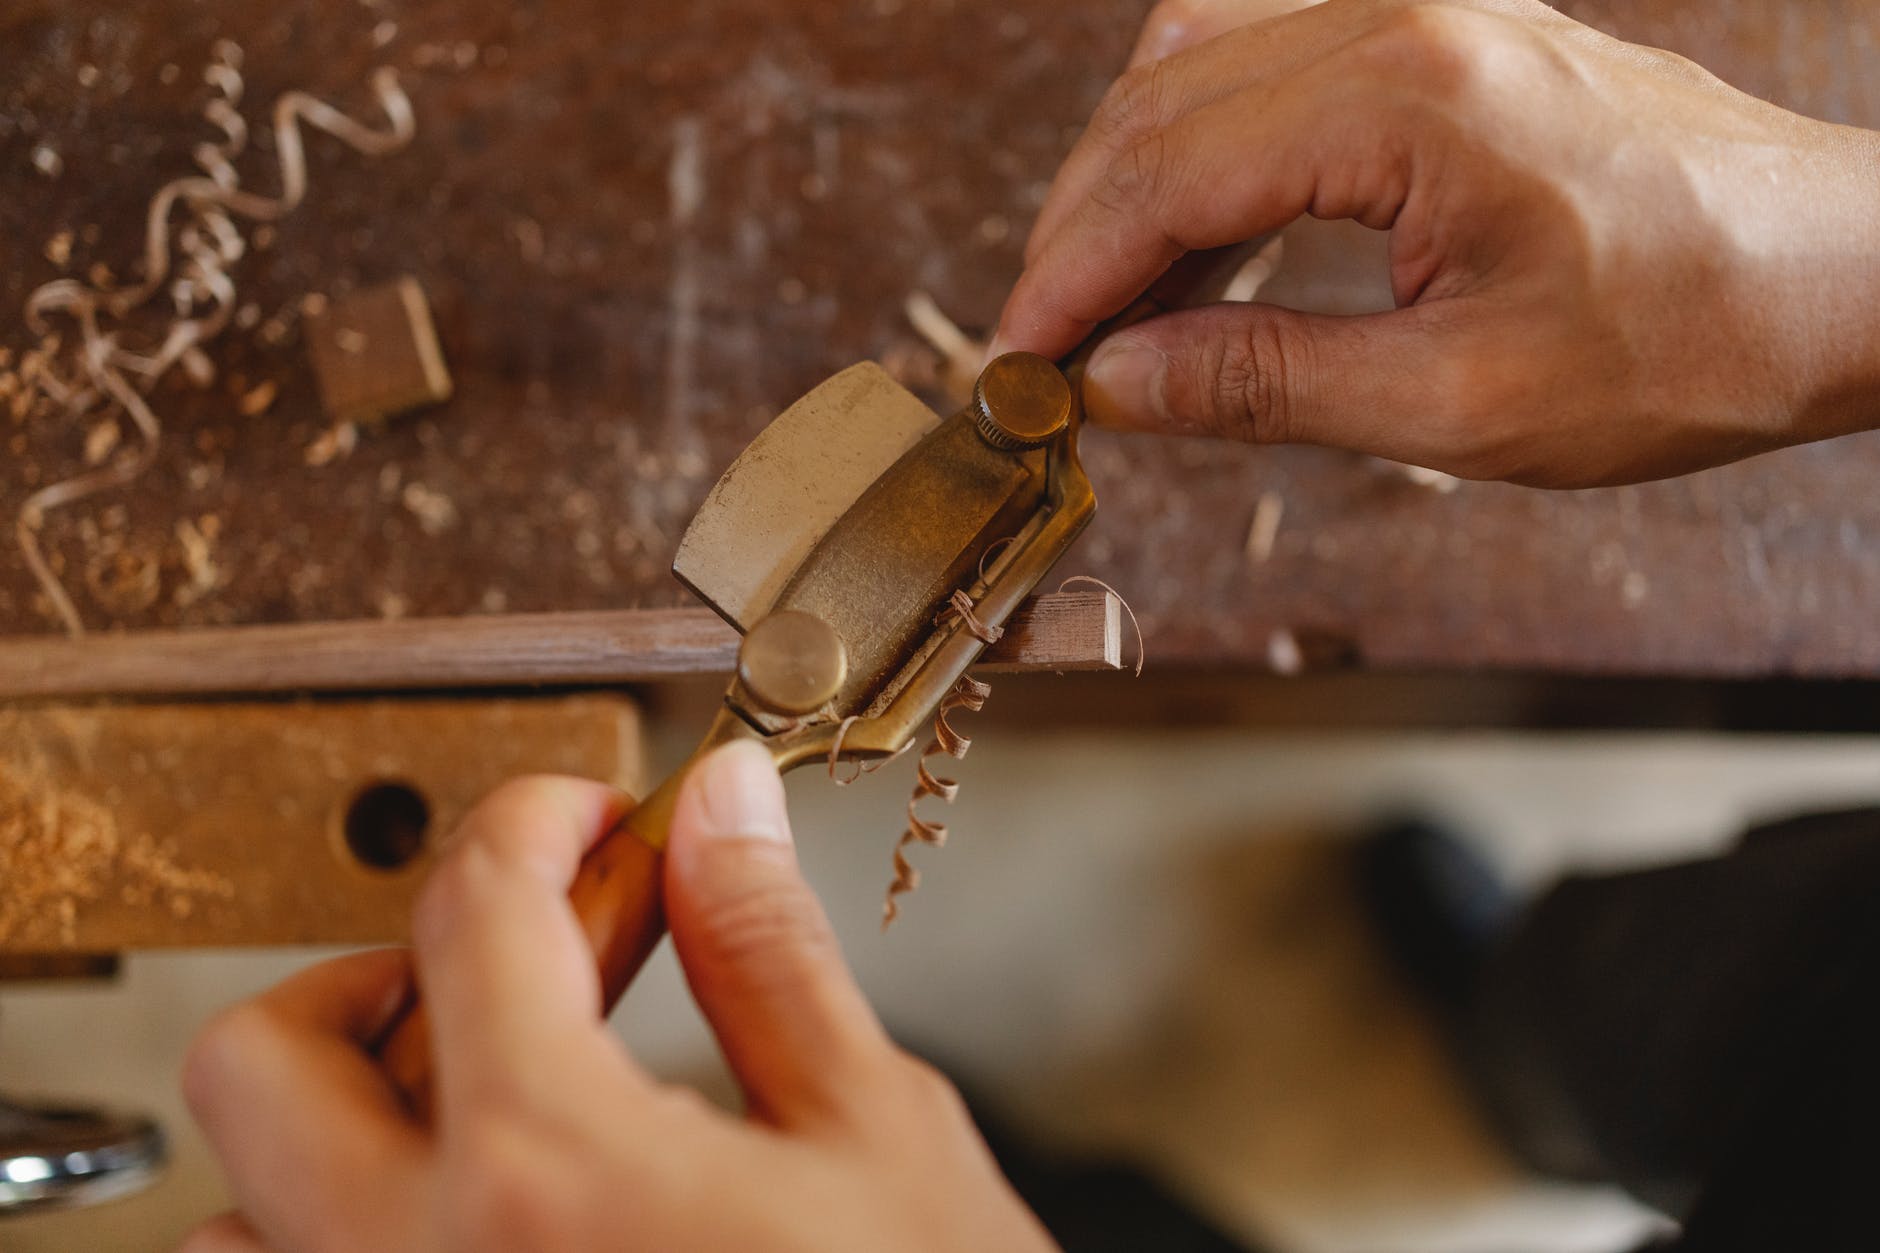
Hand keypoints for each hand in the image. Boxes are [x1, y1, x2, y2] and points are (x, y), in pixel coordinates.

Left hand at [179, 745, 1052, 1252]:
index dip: (530, 821)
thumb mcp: (872, 1131)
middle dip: (370, 971)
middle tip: (488, 963)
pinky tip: (470, 1228)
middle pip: (262, 1060)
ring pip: (229, 1222)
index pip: (472, 913)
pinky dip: (334, 1248)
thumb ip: (764, 953)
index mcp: (552, 1171)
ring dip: (326, 1140)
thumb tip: (720, 814)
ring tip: (468, 1117)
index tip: (580, 818)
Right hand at [995, 0, 1879, 486]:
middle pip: (1160, 103)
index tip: (1016, 367)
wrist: (1841, 276)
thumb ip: (1264, 384)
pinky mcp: (1445, 40)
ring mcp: (1425, 12)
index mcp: (1406, 95)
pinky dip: (1203, 153)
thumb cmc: (1691, 336)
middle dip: (1079, 231)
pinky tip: (1194, 247)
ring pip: (1199, 66)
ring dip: (1131, 185)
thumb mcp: (1461, 403)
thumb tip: (1118, 384)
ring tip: (1105, 310)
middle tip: (1043, 351)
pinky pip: (1269, 66)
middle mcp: (1401, 17)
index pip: (1166, 172)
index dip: (1067, 276)